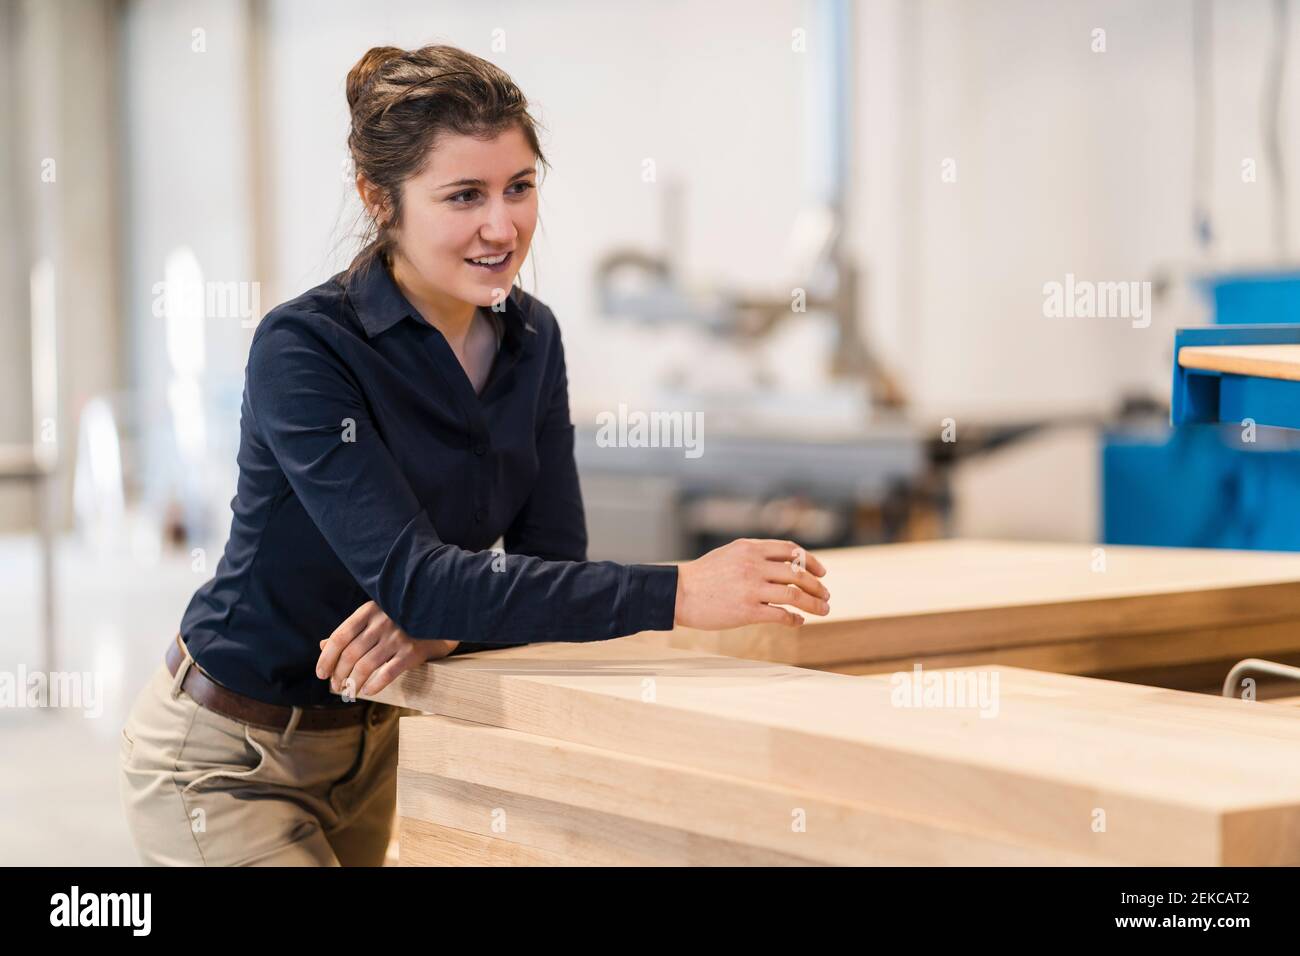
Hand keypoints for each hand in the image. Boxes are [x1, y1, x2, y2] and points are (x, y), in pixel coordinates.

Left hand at [315, 601, 458, 698]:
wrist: (439, 618)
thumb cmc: (400, 619)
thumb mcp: (374, 618)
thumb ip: (350, 631)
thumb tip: (321, 646)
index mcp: (369, 611)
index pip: (340, 636)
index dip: (326, 658)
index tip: (321, 674)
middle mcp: (382, 622)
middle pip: (350, 654)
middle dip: (339, 674)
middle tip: (336, 686)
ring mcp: (398, 637)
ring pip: (366, 666)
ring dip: (353, 683)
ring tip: (349, 691)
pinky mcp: (412, 652)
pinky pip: (387, 673)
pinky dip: (374, 686)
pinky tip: (367, 691)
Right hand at [673, 538, 829, 629]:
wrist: (678, 593)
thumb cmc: (703, 575)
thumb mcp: (730, 553)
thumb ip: (754, 555)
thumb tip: (783, 563)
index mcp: (750, 548)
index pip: (791, 550)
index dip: (811, 561)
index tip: (822, 572)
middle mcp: (753, 565)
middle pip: (798, 573)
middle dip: (818, 585)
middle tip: (826, 595)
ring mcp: (751, 588)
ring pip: (795, 594)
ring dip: (814, 603)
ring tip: (823, 609)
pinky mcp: (747, 611)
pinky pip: (781, 615)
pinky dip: (795, 619)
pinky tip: (798, 621)